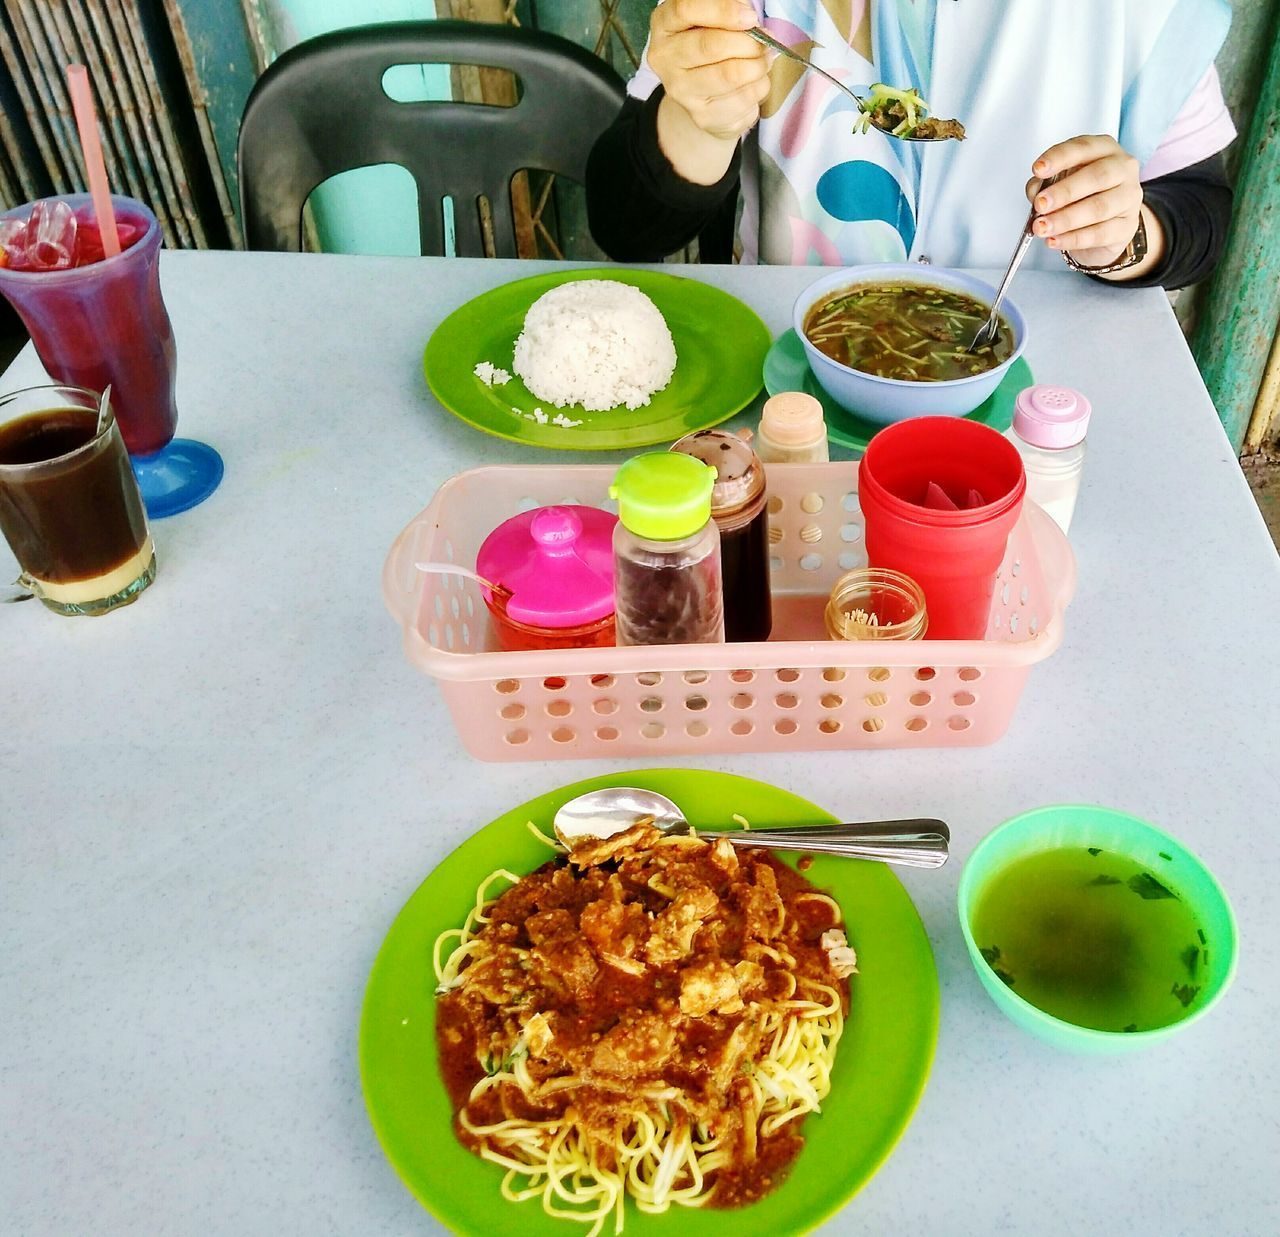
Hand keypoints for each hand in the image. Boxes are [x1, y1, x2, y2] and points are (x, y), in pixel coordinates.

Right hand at [649, 0, 769, 142]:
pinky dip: (759, 87)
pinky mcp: (701, 116)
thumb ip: (727, 14)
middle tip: (764, 43)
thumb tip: (753, 23)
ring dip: (757, 66)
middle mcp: (665, 58)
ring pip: (728, 75)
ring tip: (764, 60)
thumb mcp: (712, 20)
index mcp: (664, 24)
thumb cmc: (710, 44)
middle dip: (748, 43)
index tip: (750, 17)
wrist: (702, 93)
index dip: (723, 10)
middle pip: (710, 46)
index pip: (686, 10)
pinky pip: (741, 100)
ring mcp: (680, 91)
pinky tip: (756, 81)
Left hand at [1025, 135, 1144, 268]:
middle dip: (1064, 192)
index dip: (1059, 158)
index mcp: (1104, 149)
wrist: (1107, 224)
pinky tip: (1054, 240)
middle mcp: (1122, 169)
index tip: (1038, 169)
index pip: (1083, 147)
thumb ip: (1045, 184)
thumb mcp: (1061, 182)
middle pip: (1097, 177)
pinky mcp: (1127, 226)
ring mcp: (1128, 198)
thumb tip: (1035, 192)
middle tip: (1040, 204)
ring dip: (1066, 219)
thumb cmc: (1082, 195)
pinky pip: (1100, 234)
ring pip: (1099, 208)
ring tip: (1042, 227)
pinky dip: (1073, 239)